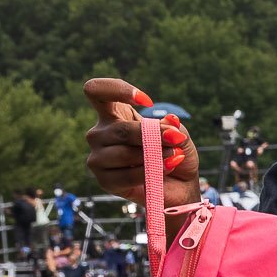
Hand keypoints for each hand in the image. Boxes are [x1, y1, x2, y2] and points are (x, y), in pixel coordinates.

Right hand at [82, 79, 199, 204]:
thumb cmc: (174, 154)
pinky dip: (150, 172)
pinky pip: (128, 175)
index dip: (117, 90)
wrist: (180, 186)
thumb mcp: (178, 134)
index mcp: (112, 114)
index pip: (95, 91)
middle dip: (152, 136)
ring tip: (173, 157)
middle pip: (120, 129)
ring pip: (124, 152)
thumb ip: (171, 126)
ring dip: (154, 155)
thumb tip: (170, 120)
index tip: (147, 101)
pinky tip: (163, 171)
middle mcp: (99, 134)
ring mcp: (98, 158)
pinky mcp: (104, 180)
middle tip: (176, 140)